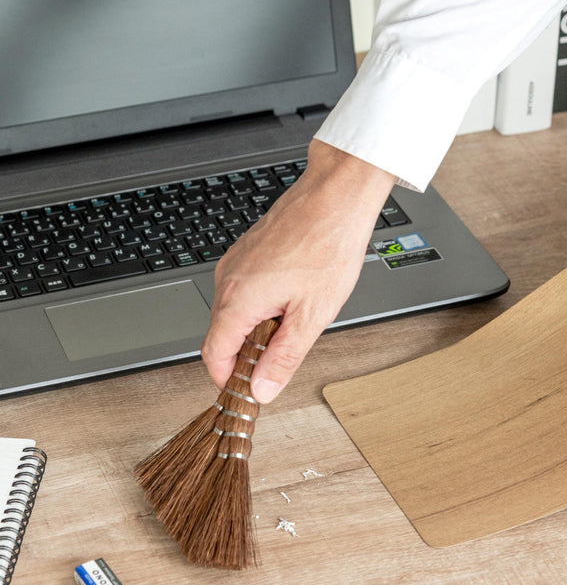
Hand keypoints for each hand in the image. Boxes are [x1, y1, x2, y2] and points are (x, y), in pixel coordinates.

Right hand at [201, 140, 395, 402]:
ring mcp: (236, 262)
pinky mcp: (247, 251)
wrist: (335, 196)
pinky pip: (245, 289)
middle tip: (287, 349)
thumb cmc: (327, 245)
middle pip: (223, 334)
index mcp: (237, 300)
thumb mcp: (313, 315)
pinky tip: (294, 292)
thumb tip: (262, 389)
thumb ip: (284, 357)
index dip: (229, 378)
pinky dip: (263, 302)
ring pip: (236, 310)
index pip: (213, 355)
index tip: (249, 388)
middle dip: (250, 351)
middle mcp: (228, 279)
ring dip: (259, 325)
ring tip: (298, 313)